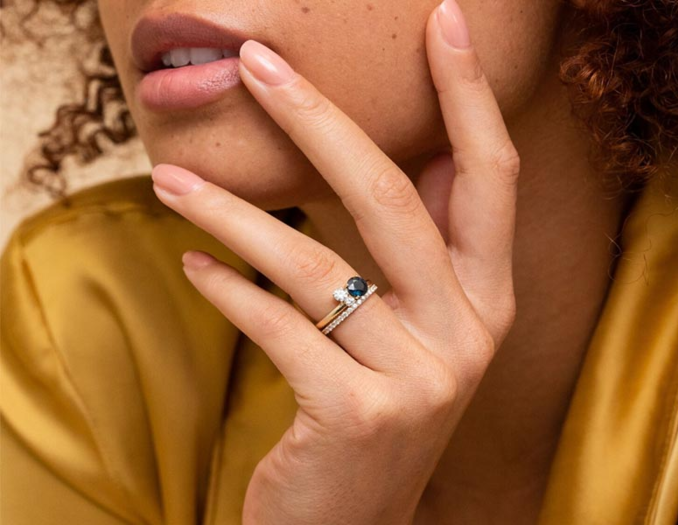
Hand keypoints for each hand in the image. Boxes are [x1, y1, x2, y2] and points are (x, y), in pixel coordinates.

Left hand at [151, 0, 518, 522]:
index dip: (469, 94)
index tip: (443, 20)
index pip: (492, 176)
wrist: (356, 522)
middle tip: (258, 63)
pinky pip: (276, 326)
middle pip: (391, 197)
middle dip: (320, 119)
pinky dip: (224, 289)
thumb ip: (412, 252)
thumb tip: (384, 150)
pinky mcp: (356, 415)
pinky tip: (191, 262)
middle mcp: (468, 333)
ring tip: (172, 179)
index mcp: (489, 300)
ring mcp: (418, 378)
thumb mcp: (414, 331)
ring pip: (313, 263)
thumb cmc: (375, 404)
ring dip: (233, 212)